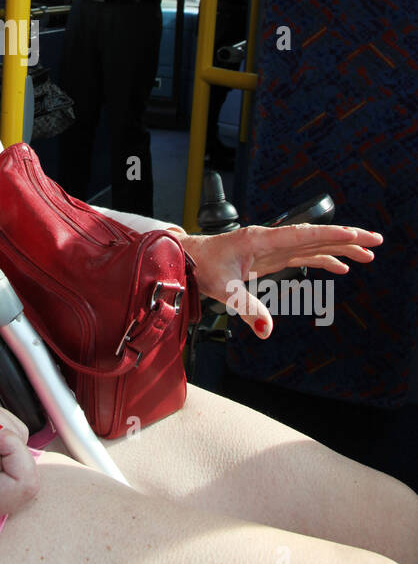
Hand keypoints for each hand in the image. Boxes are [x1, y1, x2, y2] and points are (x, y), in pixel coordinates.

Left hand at [181, 225, 381, 337]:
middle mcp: (271, 239)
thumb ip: (246, 307)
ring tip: (367, 257)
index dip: (331, 235)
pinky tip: (340, 268)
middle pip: (316, 237)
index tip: (356, 235)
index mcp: (261, 240)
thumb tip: (266, 329)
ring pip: (313, 246)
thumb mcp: (223, 289)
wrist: (187, 258)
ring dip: (340, 250)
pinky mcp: (271, 257)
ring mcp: (272, 248)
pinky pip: (303, 255)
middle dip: (346, 239)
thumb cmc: (202, 267)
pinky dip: (323, 259)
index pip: (303, 235)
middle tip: (376, 242)